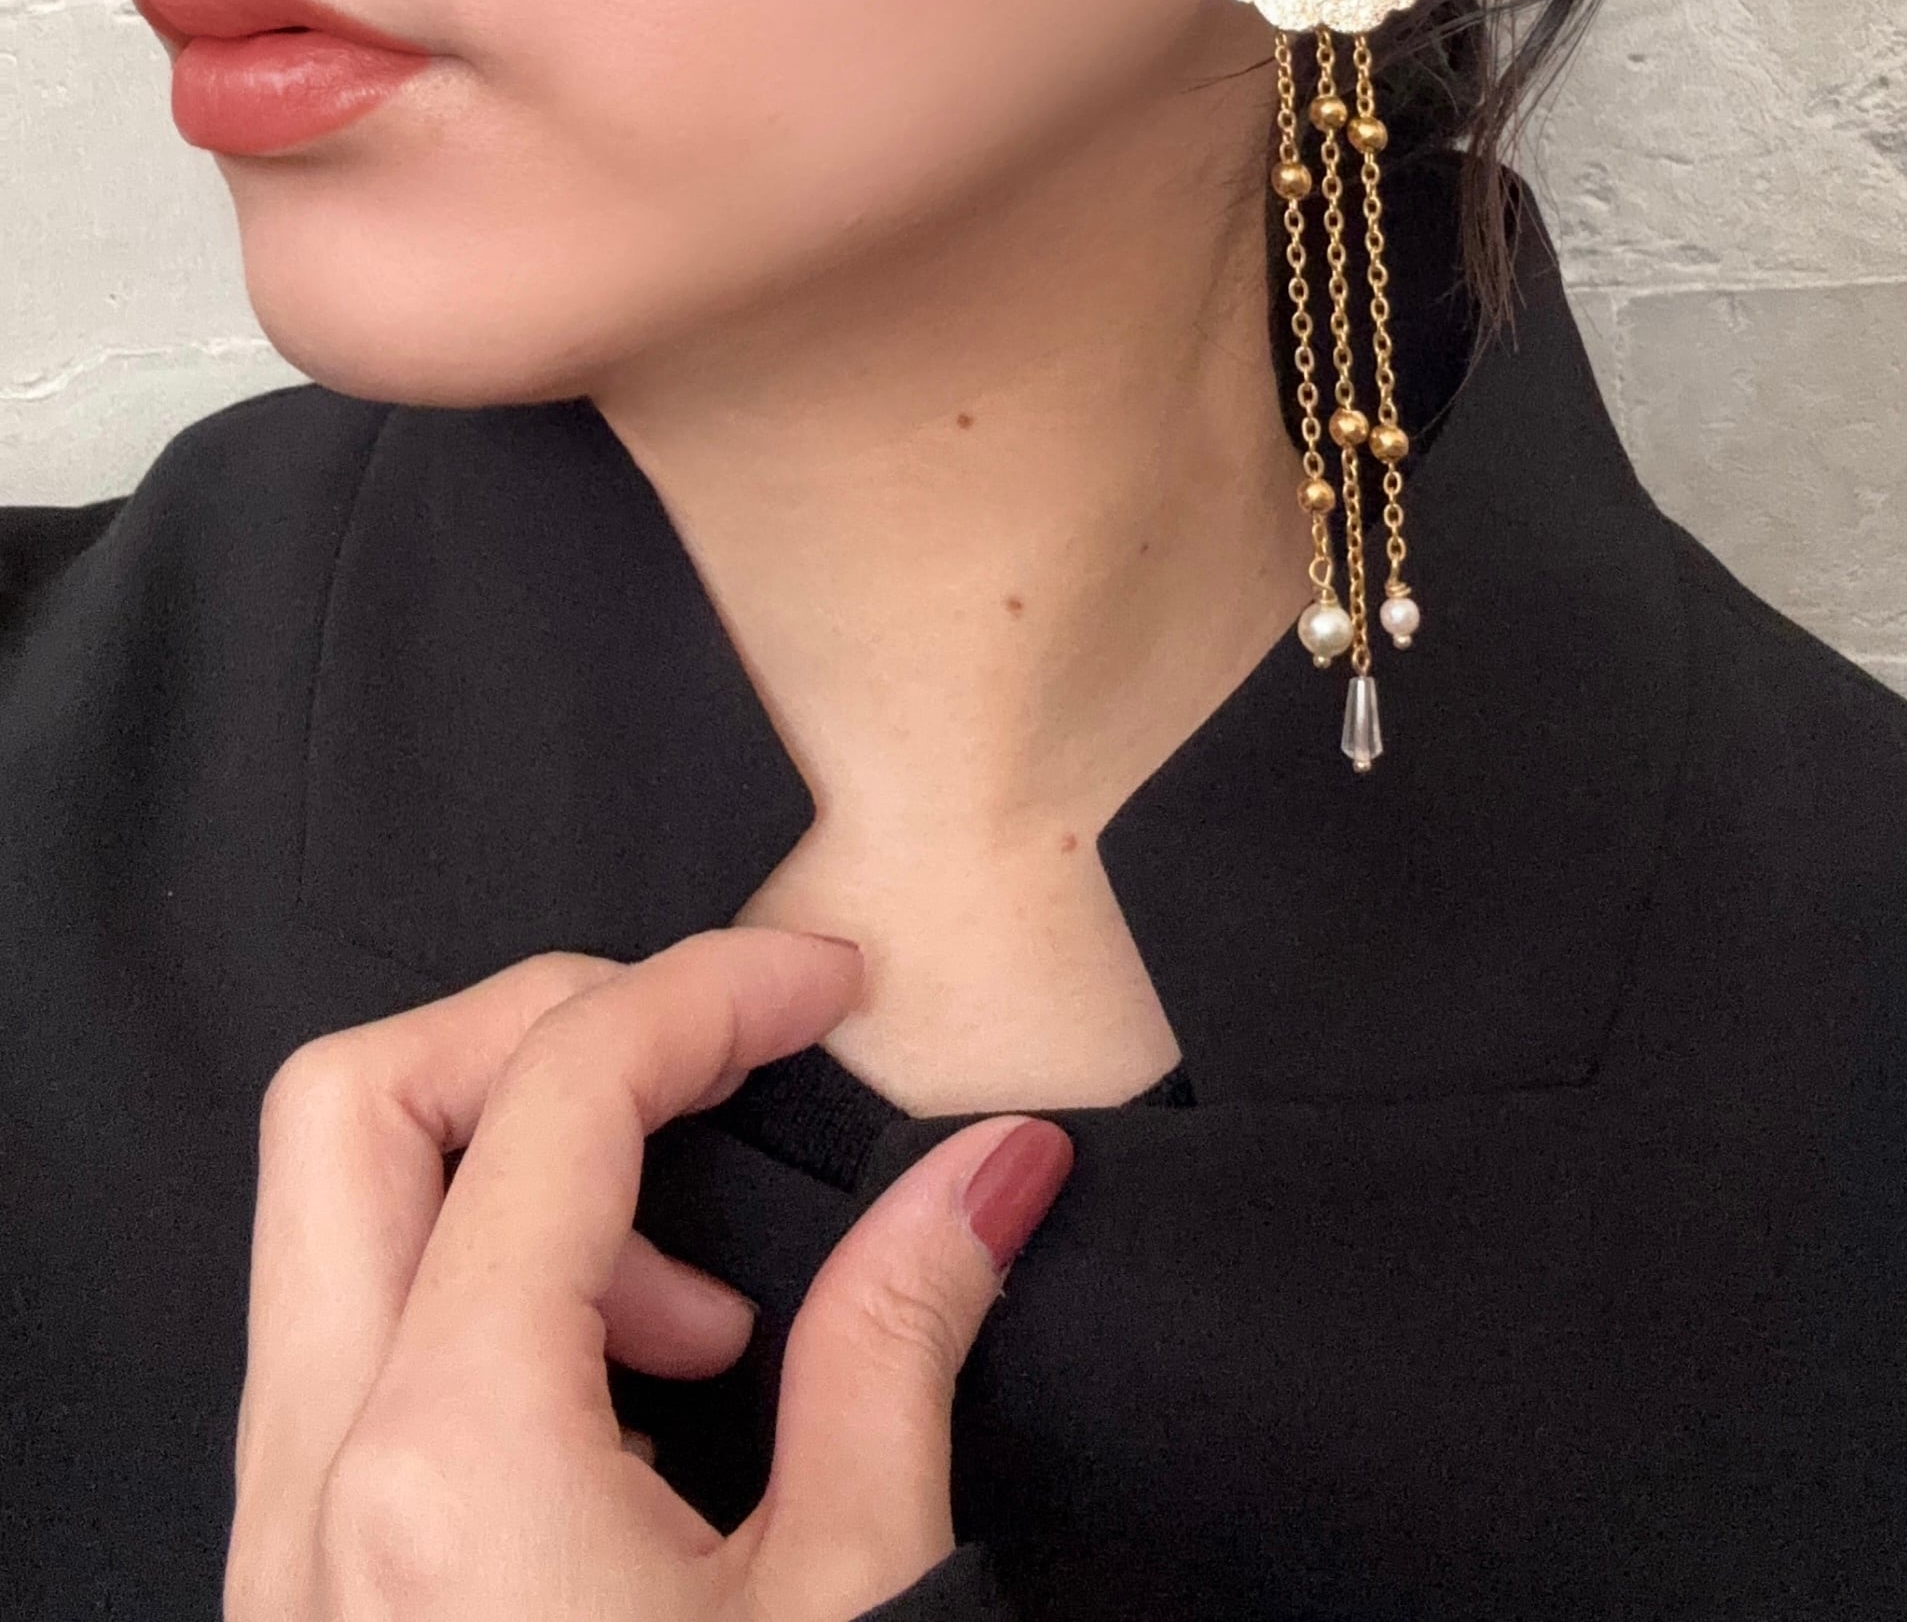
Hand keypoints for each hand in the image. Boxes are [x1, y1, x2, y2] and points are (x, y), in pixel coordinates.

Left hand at [225, 929, 1073, 1620]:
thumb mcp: (857, 1604)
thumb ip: (905, 1339)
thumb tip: (990, 1168)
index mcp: (453, 1457)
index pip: (555, 1093)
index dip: (708, 990)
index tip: (821, 981)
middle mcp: (318, 1481)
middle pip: (359, 1104)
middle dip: (545, 1028)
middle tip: (710, 1059)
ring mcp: (282, 1542)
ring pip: (335, 1225)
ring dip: (520, 1181)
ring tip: (702, 1303)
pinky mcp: (299, 1592)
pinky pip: (352, 1352)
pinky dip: (488, 1301)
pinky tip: (636, 1403)